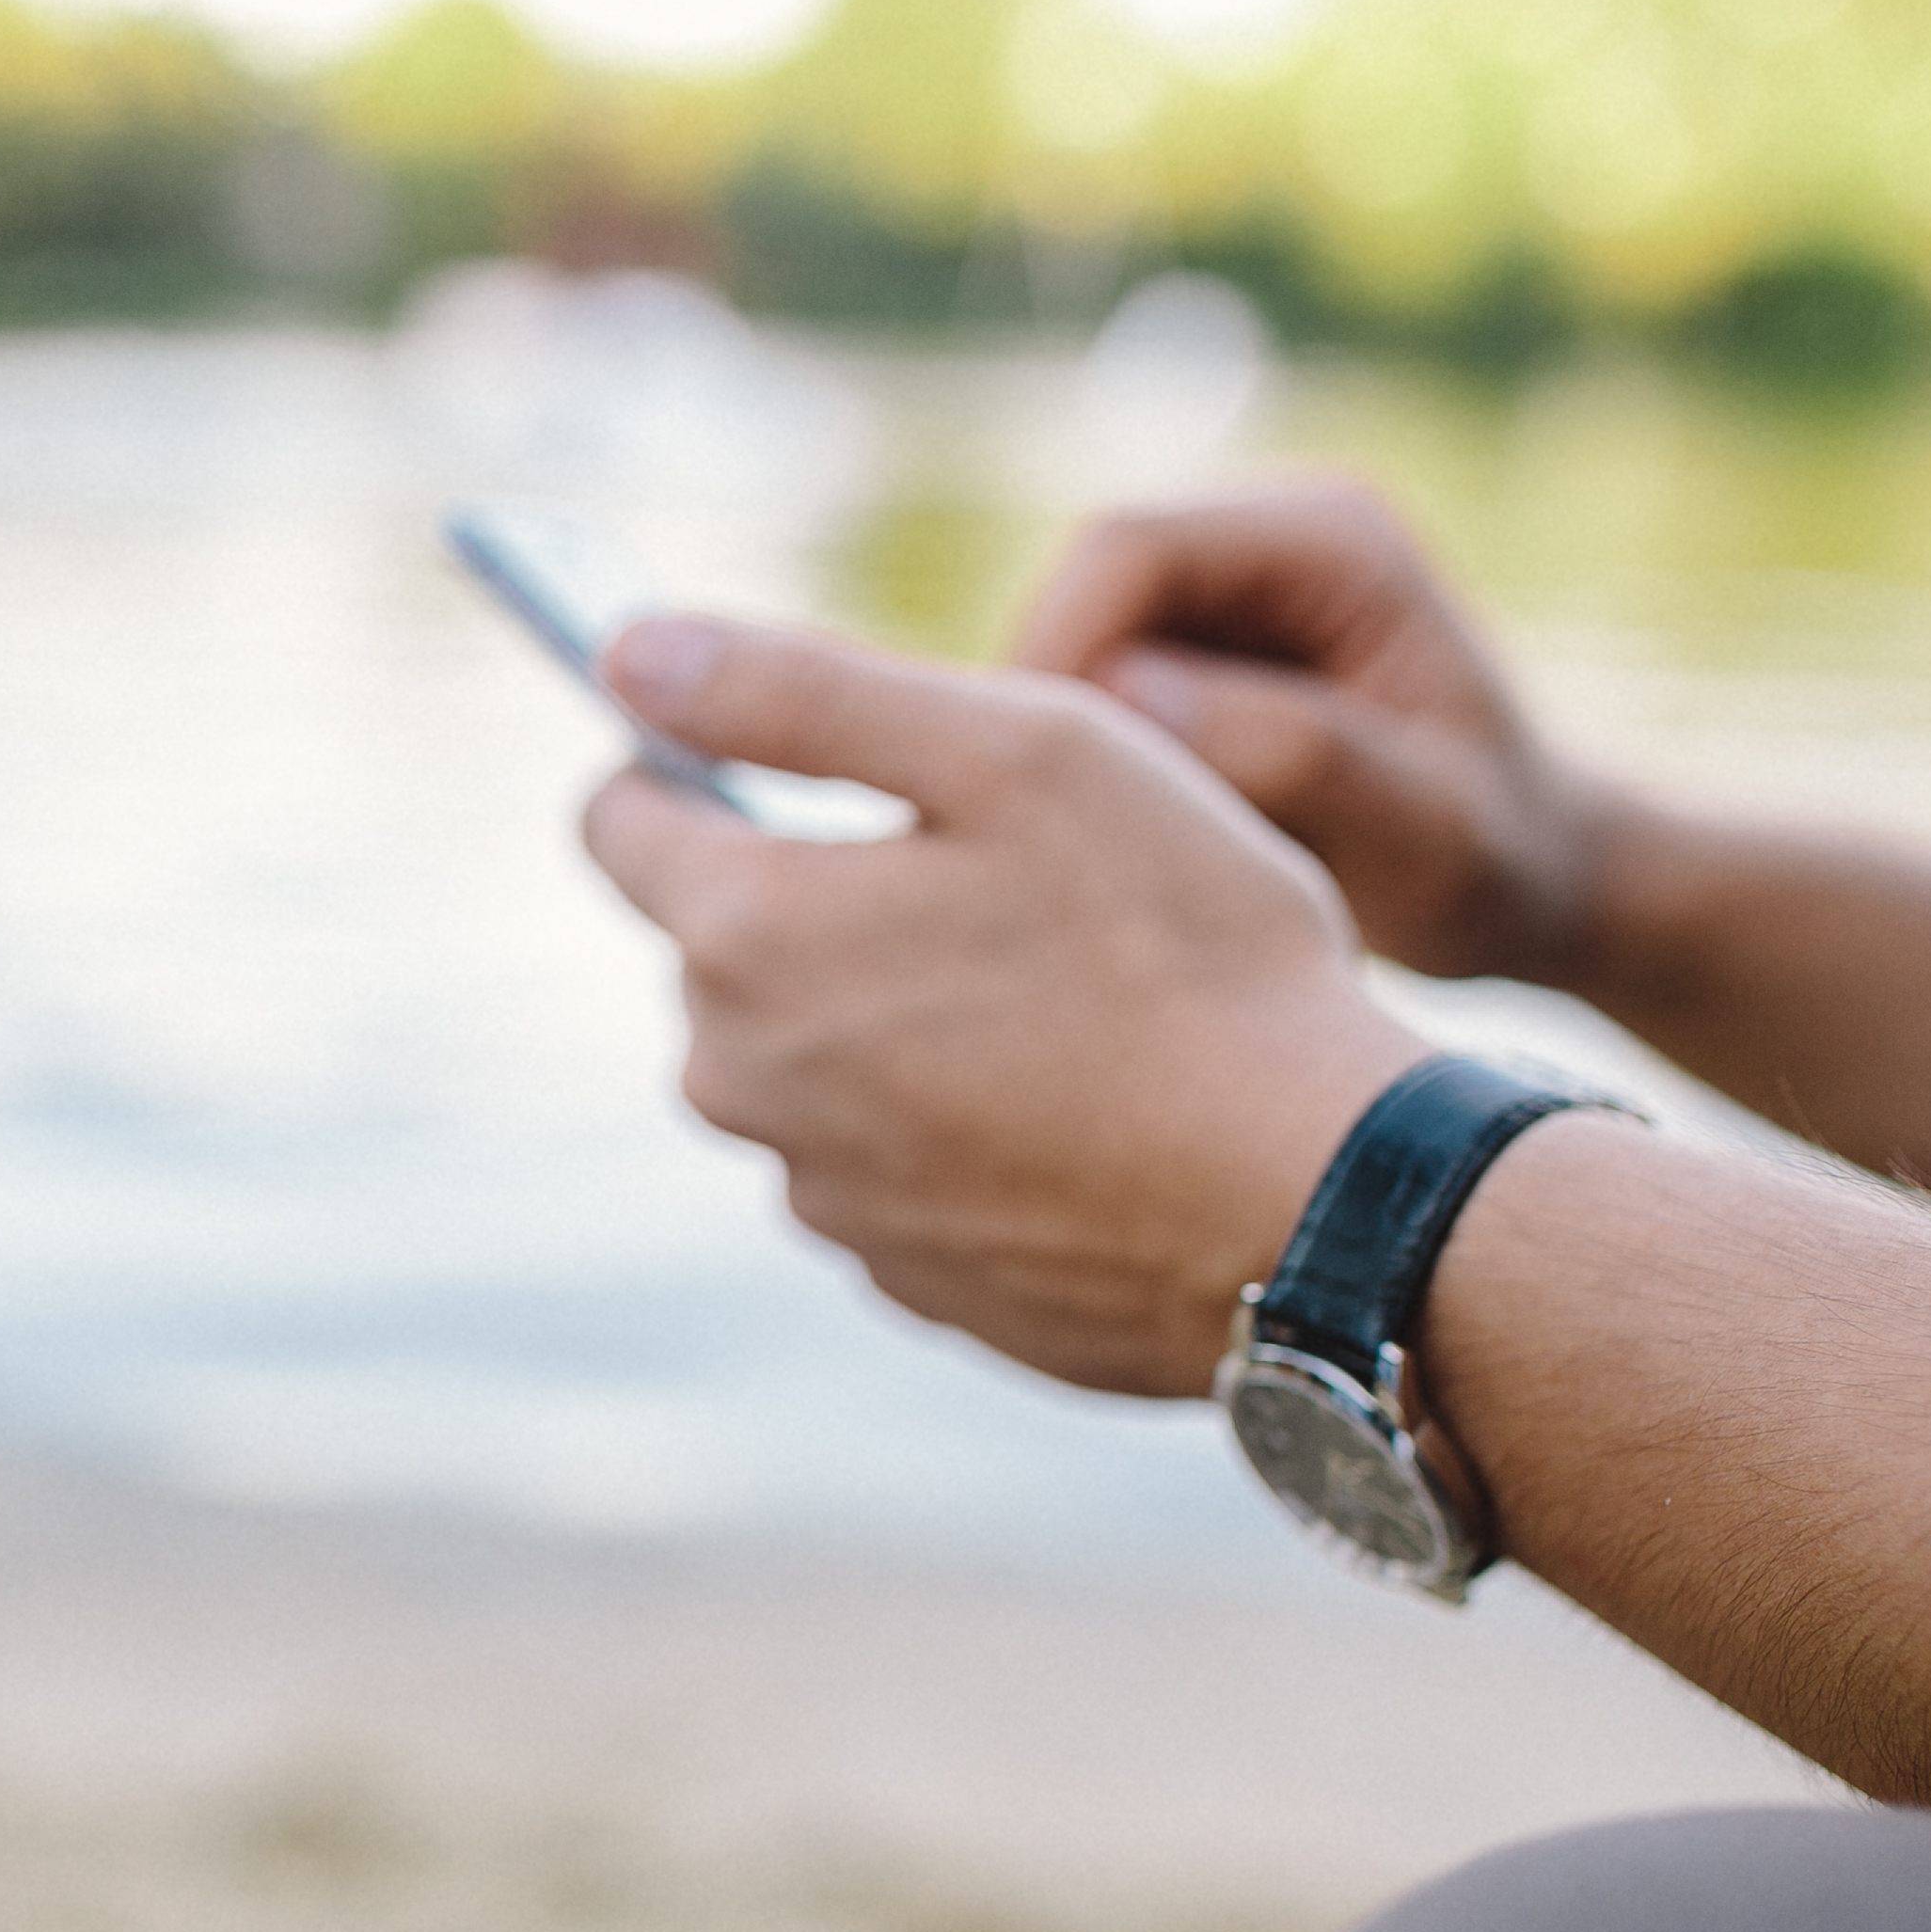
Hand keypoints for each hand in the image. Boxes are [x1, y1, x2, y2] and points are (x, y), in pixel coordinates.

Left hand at [581, 616, 1422, 1399]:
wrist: (1312, 1208)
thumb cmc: (1184, 951)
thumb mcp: (1011, 748)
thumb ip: (797, 687)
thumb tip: (625, 651)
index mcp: (745, 934)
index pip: (618, 817)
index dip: (697, 759)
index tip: (807, 757)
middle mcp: (741, 1083)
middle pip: (727, 944)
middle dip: (828, 894)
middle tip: (1009, 880)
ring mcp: (821, 1198)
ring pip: (816, 1058)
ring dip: (899, 1014)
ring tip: (1069, 1000)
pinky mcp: (904, 1280)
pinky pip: (895, 1161)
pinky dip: (961, 1124)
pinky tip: (1090, 1108)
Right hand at [1012, 478, 1620, 984]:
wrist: (1539, 879)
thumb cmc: (1501, 862)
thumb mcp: (1424, 831)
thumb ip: (1292, 754)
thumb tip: (1126, 697)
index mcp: (1333, 539)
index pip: (1130, 548)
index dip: (1061, 652)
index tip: (1043, 787)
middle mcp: (1270, 532)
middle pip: (1085, 583)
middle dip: (1051, 702)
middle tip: (1043, 834)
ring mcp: (1233, 582)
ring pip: (1077, 634)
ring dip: (1068, 736)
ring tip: (1087, 846)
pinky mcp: (1203, 640)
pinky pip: (1097, 678)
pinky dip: (1090, 756)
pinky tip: (1113, 838)